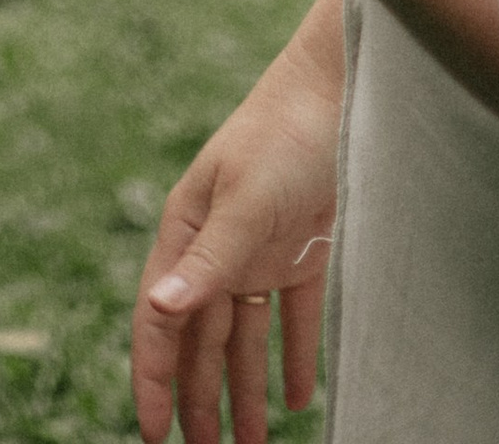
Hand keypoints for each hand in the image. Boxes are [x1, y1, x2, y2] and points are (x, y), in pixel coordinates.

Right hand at [132, 6, 340, 443]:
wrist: (345, 89)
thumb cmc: (285, 134)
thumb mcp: (245, 200)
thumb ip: (208, 260)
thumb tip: (159, 308)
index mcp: (187, 229)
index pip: (160, 316)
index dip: (153, 376)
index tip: (154, 434)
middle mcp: (218, 245)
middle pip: (200, 336)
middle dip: (197, 397)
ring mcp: (260, 250)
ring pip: (244, 337)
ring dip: (244, 390)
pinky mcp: (302, 251)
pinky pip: (293, 320)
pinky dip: (295, 360)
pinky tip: (300, 400)